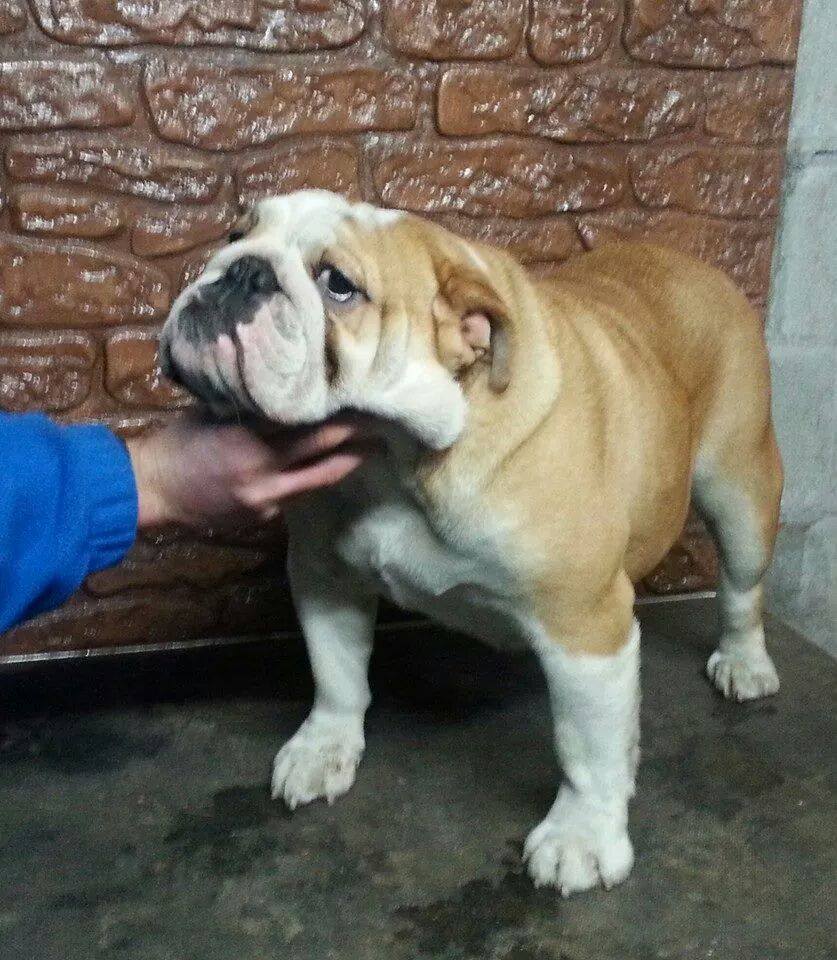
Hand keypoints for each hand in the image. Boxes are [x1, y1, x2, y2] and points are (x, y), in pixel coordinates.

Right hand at [126, 415, 370, 527]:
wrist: (152, 490)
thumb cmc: (178, 442)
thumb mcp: (213, 413)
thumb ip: (250, 405)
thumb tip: (282, 386)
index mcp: (249, 441)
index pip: (307, 426)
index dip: (340, 417)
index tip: (363, 403)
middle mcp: (264, 473)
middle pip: (324, 455)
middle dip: (356, 441)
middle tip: (384, 428)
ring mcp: (266, 499)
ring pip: (317, 481)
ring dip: (343, 465)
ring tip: (368, 451)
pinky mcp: (263, 516)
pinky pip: (295, 496)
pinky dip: (308, 480)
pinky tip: (321, 469)